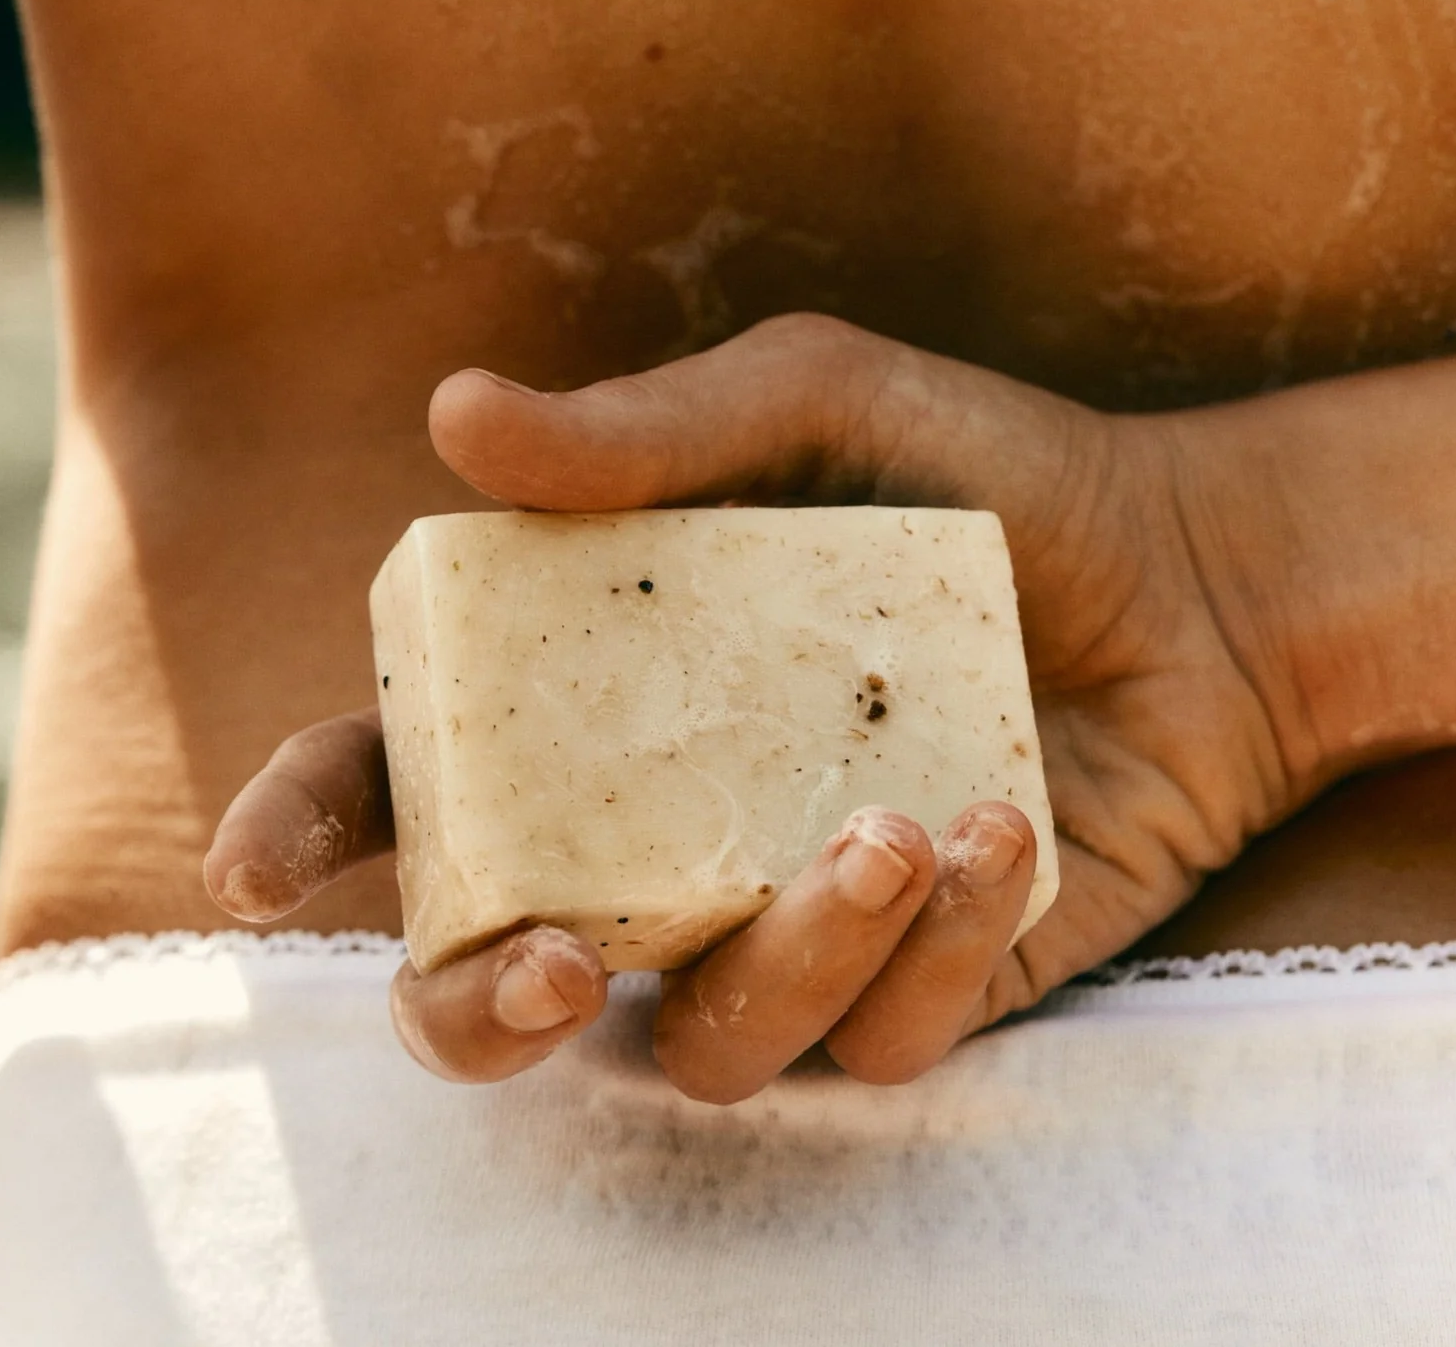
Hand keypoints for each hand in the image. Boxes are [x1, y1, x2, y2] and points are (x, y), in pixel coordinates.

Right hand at [207, 313, 1315, 1101]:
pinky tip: (997, 830)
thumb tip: (453, 415)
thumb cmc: (985, 478)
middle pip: (501, 989)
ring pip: (711, 1045)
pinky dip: (934, 949)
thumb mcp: (814, 409)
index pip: (416, 789)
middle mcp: (669, 838)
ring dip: (781, 958)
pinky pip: (884, 1037)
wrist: (1190, 579)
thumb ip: (643, 437)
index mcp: (601, 708)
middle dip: (485, 1011)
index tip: (265, 862)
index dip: (315, 830)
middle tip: (557, 961)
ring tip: (885, 822)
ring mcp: (788, 923)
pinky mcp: (919, 984)